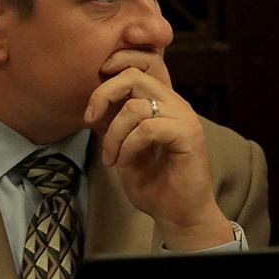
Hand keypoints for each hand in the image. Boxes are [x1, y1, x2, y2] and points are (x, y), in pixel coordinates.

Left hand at [84, 51, 230, 249]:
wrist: (176, 213)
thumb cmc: (150, 181)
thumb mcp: (122, 145)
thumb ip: (114, 120)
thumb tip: (93, 101)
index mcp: (160, 101)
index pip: (139, 65)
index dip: (115, 65)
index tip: (94, 89)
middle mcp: (174, 103)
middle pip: (133, 76)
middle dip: (103, 94)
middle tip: (89, 119)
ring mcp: (184, 117)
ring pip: (135, 106)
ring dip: (114, 134)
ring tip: (112, 156)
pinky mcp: (189, 135)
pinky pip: (147, 128)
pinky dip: (128, 146)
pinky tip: (125, 162)